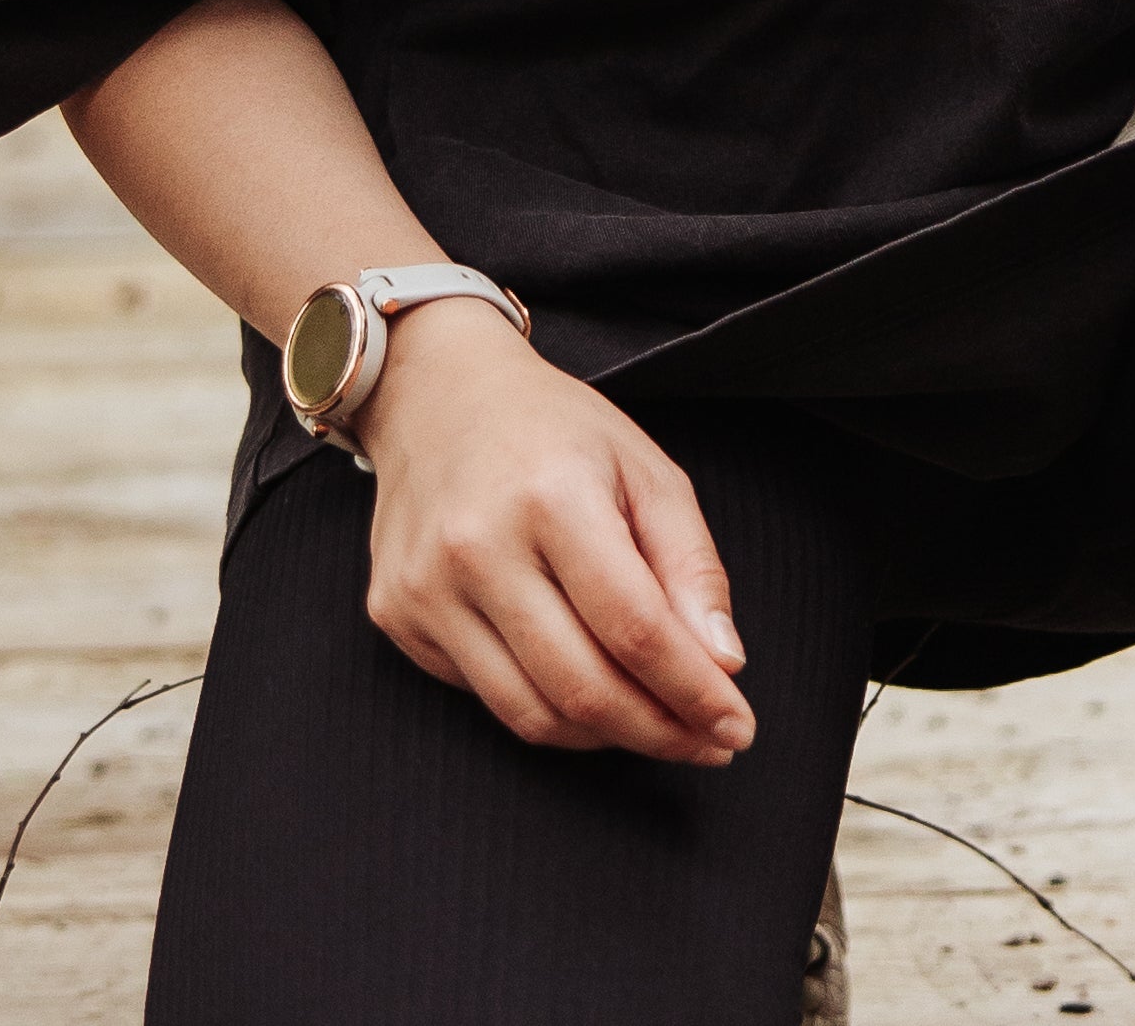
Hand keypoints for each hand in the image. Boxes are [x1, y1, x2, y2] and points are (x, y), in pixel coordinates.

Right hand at [351, 299, 754, 762]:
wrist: (437, 393)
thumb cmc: (556, 430)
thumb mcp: (646, 470)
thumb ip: (691, 566)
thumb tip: (724, 665)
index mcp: (553, 497)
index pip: (635, 629)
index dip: (693, 691)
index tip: (736, 725)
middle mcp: (478, 547)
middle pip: (582, 685)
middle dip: (658, 730)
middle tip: (708, 742)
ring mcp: (426, 587)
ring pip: (531, 712)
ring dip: (607, 736)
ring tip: (658, 725)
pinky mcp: (397, 615)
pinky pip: (486, 696)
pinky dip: (548, 708)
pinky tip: (587, 689)